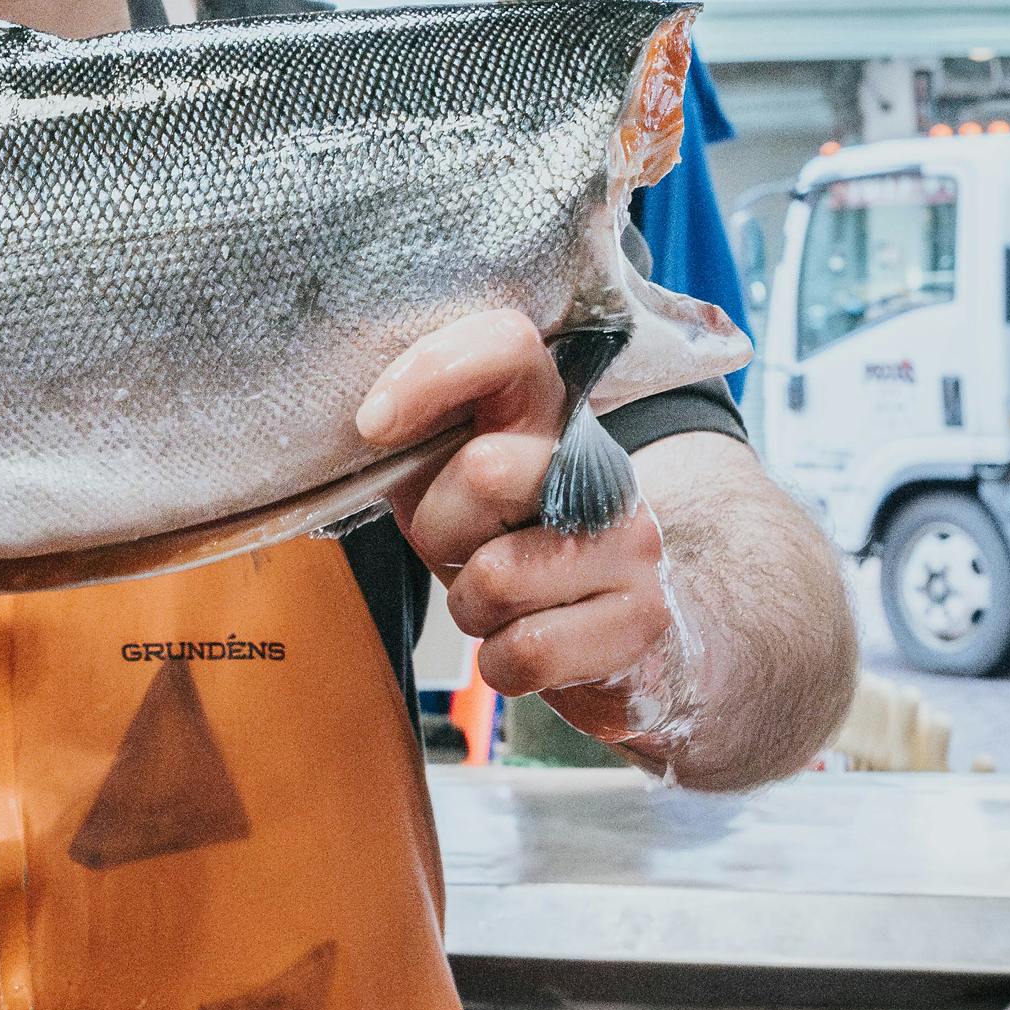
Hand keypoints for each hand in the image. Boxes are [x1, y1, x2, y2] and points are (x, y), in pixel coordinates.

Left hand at [356, 309, 697, 750]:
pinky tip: (524, 646)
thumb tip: (367, 427)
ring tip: (499, 603)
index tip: (374, 425)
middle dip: (442, 531)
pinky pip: (524, 651)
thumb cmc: (509, 552)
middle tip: (459, 552)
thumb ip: (415, 451)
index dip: (431, 374)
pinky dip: (500, 664)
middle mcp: (600, 467)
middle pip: (486, 471)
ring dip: (471, 607)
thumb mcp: (450, 491)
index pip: (506, 345)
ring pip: (496, 578)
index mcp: (545, 418)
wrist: (619, 644)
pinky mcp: (643, 617)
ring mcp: (632, 540)